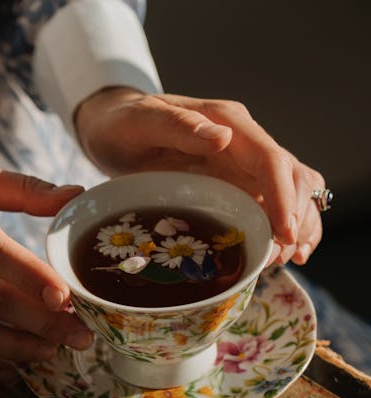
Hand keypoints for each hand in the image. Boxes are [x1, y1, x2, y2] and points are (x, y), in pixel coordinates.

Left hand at [74, 88, 326, 265]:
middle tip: (278, 256)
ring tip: (287, 258)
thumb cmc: (125, 124)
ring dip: (299, 225)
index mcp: (228, 122)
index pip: (270, 159)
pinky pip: (278, 202)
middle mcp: (245, 141)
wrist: (115, 125)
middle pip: (293, 176)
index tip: (284, 233)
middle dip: (294, 218)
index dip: (283, 197)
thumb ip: (178, 126)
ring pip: (295, 190)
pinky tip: (290, 252)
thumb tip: (222, 137)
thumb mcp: (141, 122)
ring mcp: (245, 164)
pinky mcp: (240, 183)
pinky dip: (291, 226)